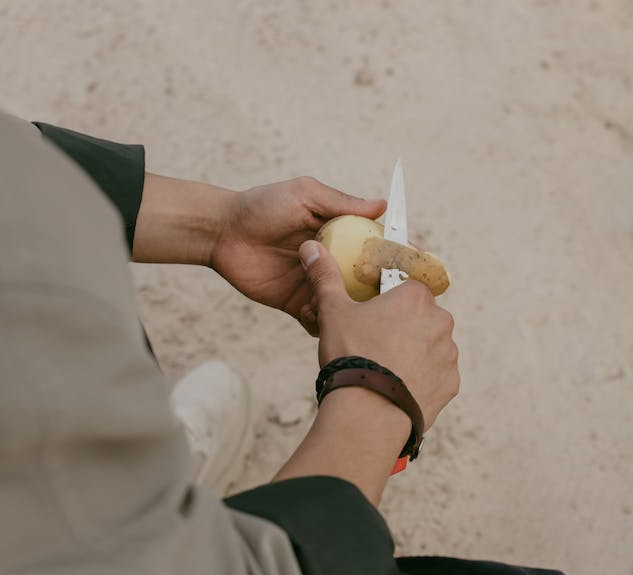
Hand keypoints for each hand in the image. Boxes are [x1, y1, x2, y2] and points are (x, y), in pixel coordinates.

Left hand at [131, 174, 382, 332]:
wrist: (223, 231)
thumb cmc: (263, 205)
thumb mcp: (305, 195)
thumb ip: (342, 203)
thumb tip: (383, 204)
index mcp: (342, 236)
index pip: (375, 250)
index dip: (394, 261)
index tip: (410, 270)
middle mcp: (334, 263)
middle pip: (367, 284)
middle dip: (376, 294)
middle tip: (377, 298)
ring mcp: (316, 285)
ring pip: (344, 306)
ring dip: (346, 309)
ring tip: (336, 304)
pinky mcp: (296, 304)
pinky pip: (318, 320)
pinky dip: (322, 322)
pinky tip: (313, 312)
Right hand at [298, 240, 458, 429]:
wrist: (369, 413)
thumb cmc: (351, 355)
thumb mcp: (333, 312)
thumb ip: (325, 276)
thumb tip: (310, 248)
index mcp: (416, 297)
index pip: (405, 288)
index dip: (386, 302)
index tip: (370, 318)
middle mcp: (441, 321)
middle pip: (420, 318)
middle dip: (402, 328)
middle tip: (373, 346)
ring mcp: (449, 354)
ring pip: (430, 347)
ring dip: (413, 354)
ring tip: (383, 370)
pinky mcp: (451, 384)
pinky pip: (436, 376)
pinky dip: (421, 380)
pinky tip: (397, 388)